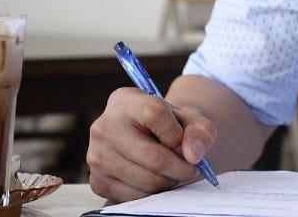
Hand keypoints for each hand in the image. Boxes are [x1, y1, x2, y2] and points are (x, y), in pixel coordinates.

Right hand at [86, 87, 217, 201]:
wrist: (145, 138)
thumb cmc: (168, 126)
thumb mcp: (189, 119)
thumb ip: (200, 131)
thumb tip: (193, 154)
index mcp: (125, 101)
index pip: (155, 113)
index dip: (177, 133)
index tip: (183, 141)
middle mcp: (104, 126)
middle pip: (153, 157)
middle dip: (181, 168)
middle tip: (188, 167)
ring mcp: (97, 155)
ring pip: (147, 181)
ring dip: (169, 182)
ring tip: (171, 171)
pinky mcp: (97, 181)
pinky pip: (135, 197)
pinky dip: (153, 193)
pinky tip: (154, 178)